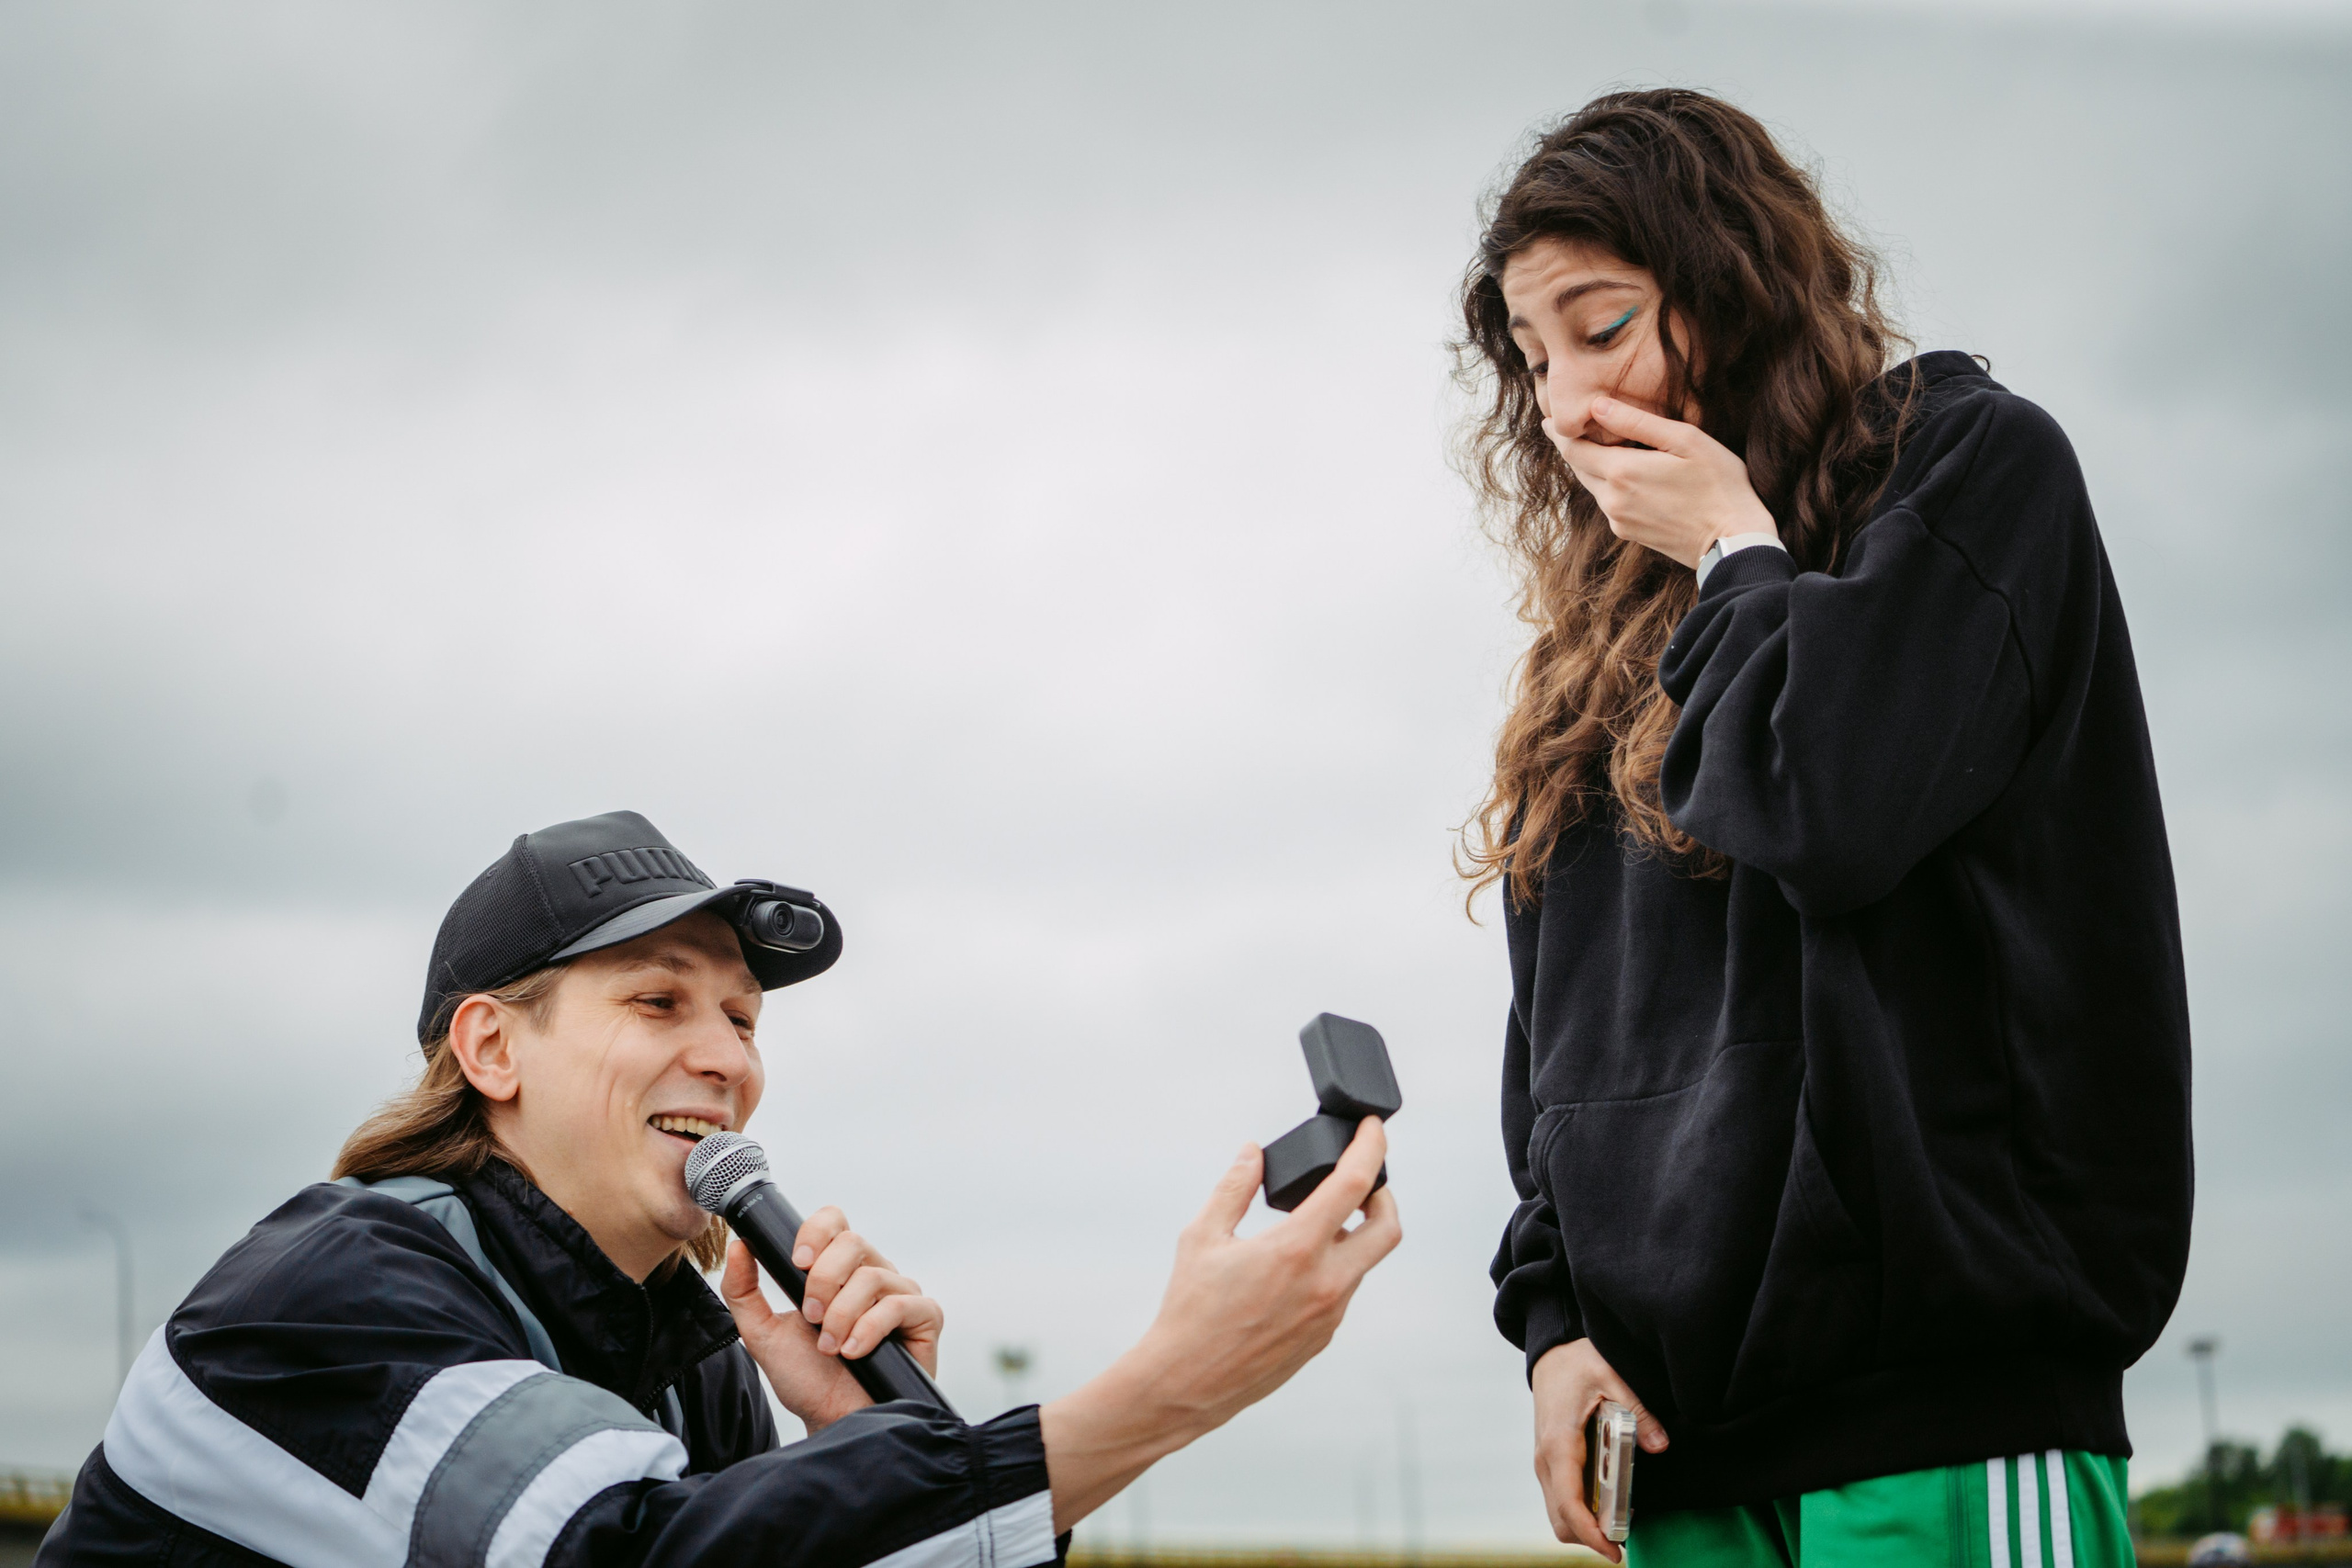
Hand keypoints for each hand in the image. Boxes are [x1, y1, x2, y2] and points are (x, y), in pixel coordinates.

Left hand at [717, 1207, 942, 1434]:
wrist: (834, 1421)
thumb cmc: (807, 1379)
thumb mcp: (763, 1335)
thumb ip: (744, 1292)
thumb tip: (739, 1247)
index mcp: (839, 1269)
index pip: (834, 1221)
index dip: (817, 1232)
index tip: (797, 1263)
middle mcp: (873, 1273)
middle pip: (853, 1242)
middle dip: (823, 1281)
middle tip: (811, 1318)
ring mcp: (901, 1293)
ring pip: (872, 1276)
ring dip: (842, 1316)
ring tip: (832, 1348)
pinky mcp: (925, 1317)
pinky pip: (899, 1304)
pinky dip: (870, 1329)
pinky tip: (856, 1353)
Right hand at [1038, 1117, 1402, 1531]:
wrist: (1186, 1383)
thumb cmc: (1189, 1311)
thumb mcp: (1202, 1238)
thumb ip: (1233, 1188)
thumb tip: (1253, 1154)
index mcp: (1296, 1250)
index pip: (1355, 1185)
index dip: (1371, 1148)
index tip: (1372, 1129)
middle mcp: (1325, 1283)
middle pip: (1387, 1228)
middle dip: (1383, 1195)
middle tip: (1360, 1180)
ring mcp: (1329, 1316)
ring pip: (1362, 1262)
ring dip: (1351, 1235)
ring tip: (1315, 1222)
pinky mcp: (1322, 1338)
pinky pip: (1342, 1292)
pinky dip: (1332, 1267)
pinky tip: (1296, 1266)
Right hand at [1530, 1338, 1669, 1561]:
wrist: (1550, 1353)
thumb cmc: (1576, 1362)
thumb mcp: (1610, 1375)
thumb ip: (1637, 1410)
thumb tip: (1659, 1444)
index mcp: (1559, 1445)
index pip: (1570, 1505)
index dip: (1592, 1535)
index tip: (1616, 1551)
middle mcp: (1546, 1460)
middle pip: (1561, 1521)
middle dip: (1591, 1538)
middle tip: (1624, 1538)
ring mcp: (1544, 1463)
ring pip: (1559, 1515)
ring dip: (1585, 1528)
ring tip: (1619, 1523)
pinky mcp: (1550, 1463)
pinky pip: (1561, 1501)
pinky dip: (1581, 1513)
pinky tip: (1607, 1504)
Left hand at [1547, 396, 1774, 568]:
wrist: (1734, 541)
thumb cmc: (1719, 484)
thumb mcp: (1685, 440)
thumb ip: (1638, 422)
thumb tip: (1596, 405)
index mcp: (1621, 472)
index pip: (1574, 449)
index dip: (1559, 432)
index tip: (1547, 419)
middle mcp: (1612, 500)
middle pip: (1580, 468)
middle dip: (1571, 447)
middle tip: (1560, 428)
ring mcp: (1619, 520)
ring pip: (1593, 486)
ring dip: (1589, 466)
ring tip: (1589, 446)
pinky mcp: (1629, 533)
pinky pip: (1609, 503)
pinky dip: (1607, 485)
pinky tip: (1619, 475)